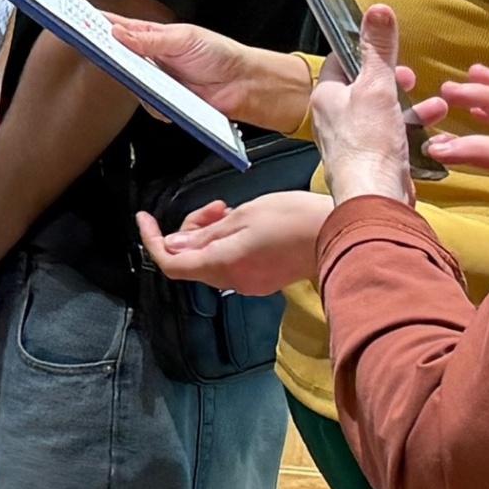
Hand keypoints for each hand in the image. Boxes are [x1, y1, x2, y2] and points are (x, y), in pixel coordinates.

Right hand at [107, 15, 307, 132]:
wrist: (246, 86)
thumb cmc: (222, 55)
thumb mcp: (184, 39)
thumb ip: (149, 39)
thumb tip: (118, 33)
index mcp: (153, 36)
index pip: (118, 27)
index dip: (96, 23)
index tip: (77, 20)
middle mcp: (152, 58)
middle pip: (117, 56)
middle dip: (108, 53)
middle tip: (98, 49)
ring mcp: (158, 81)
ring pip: (130, 82)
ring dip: (136, 81)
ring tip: (147, 76)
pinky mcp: (165, 102)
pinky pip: (148, 105)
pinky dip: (155, 102)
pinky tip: (167, 97)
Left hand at [136, 192, 330, 295]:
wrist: (344, 232)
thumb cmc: (296, 219)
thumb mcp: (243, 215)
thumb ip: (204, 233)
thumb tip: (173, 247)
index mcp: (224, 265)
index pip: (171, 263)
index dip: (152, 241)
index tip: (144, 218)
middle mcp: (235, 280)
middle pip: (191, 259)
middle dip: (191, 229)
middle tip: (213, 207)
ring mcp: (252, 282)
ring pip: (211, 258)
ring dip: (211, 232)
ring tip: (230, 209)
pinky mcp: (266, 278)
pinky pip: (232, 261)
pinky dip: (228, 241)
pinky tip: (244, 222)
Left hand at [310, 5, 419, 205]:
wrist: (375, 195)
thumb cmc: (368, 143)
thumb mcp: (378, 86)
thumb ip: (379, 49)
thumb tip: (378, 11)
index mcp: (326, 96)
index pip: (340, 62)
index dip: (363, 51)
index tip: (383, 46)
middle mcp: (334, 117)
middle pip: (364, 88)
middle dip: (392, 80)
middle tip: (408, 76)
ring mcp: (353, 139)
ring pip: (383, 113)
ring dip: (410, 105)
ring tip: (435, 103)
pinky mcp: (372, 158)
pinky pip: (392, 136)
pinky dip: (413, 129)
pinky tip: (433, 128)